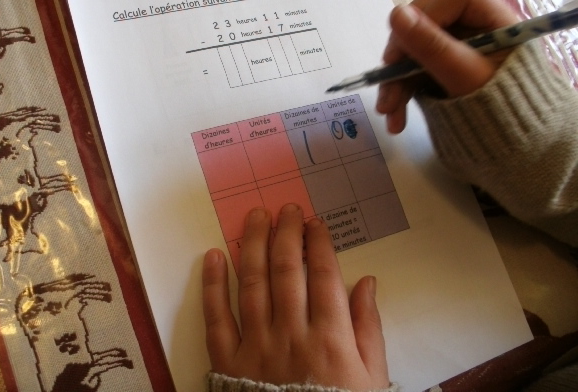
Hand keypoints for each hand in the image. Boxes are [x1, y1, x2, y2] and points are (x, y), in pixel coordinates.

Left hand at [202, 203, 388, 389]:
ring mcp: (256, 346)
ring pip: (252, 285)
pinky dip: (213, 285)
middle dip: (286, 234)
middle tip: (286, 209)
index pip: (323, 276)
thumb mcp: (372, 377)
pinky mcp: (228, 361)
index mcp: (330, 337)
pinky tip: (214, 256)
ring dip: (252, 246)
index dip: (318, 244)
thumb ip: (370, 328)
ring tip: (255, 217)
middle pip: (286, 272)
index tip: (315, 223)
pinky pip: (217, 317)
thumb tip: (367, 282)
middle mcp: (291, 334)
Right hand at [376, 0, 518, 133]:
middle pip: (425, 21)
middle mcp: (472, 26)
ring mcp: (454, 46)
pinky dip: (401, 91)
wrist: (513, 143)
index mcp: (492, 17)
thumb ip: (431, 45)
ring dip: (395, 81)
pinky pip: (413, 69)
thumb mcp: (464, 76)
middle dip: (401, 55)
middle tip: (386, 79)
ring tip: (388, 112)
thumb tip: (395, 13)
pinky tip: (395, 116)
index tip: (407, 48)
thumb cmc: (500, 107)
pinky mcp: (441, 66)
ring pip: (413, 49)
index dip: (426, 17)